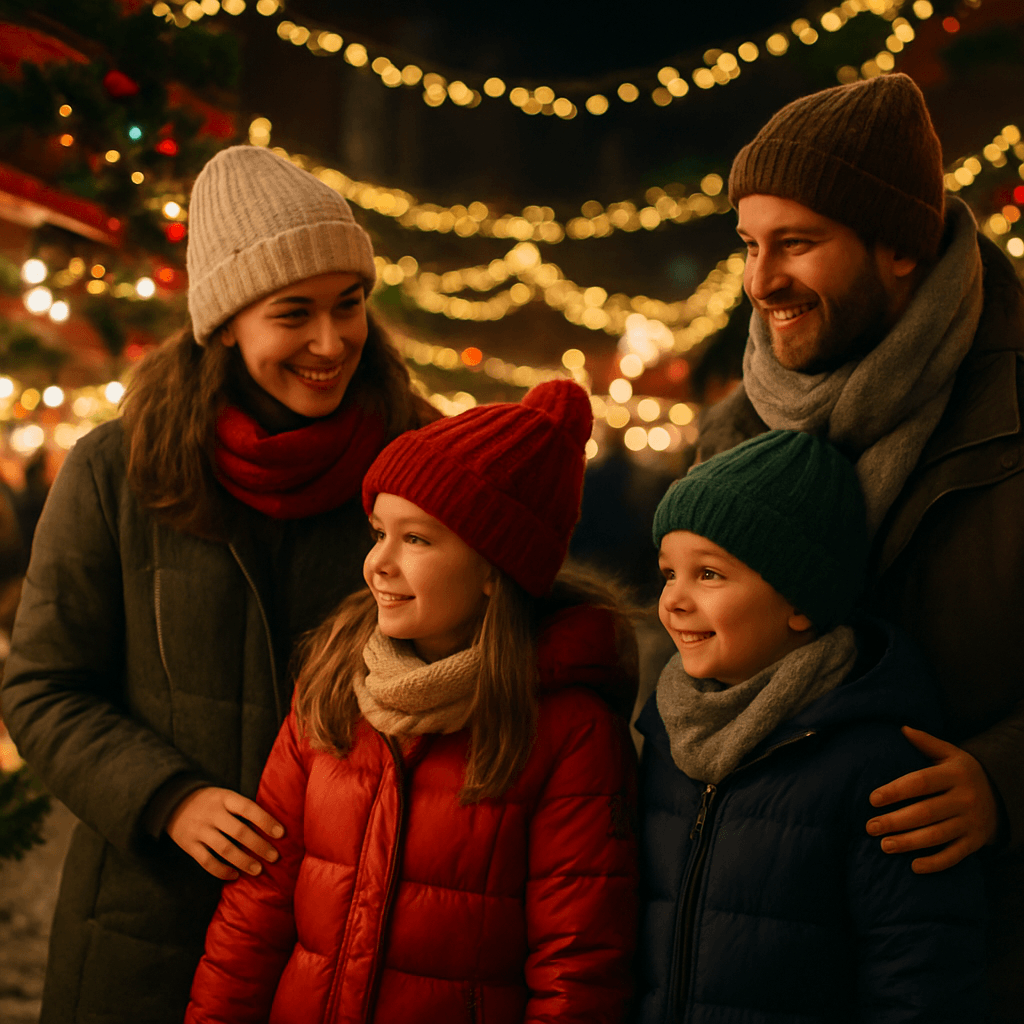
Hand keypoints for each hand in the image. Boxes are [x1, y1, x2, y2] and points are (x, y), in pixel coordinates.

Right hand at [166, 786, 283, 880]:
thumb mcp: (225, 796)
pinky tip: (235, 875)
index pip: (248, 808)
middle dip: (259, 846)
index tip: (281, 833)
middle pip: (239, 832)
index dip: (266, 820)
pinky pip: (207, 861)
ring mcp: (200, 830)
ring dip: (244, 861)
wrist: (172, 801)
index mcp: (225, 798)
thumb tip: (271, 826)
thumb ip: (242, 809)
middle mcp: (213, 814)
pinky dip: (222, 870)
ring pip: (224, 849)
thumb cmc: (210, 801)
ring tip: (258, 870)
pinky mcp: (189, 845)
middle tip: (275, 857)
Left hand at [866, 726, 998, 873]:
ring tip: (884, 846)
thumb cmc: (962, 772)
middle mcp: (965, 799)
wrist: (1002, 794)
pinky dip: (935, 863)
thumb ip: (926, 742)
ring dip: (909, 843)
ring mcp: (971, 822)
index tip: (872, 799)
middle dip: (896, 821)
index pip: (921, 782)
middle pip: (926, 812)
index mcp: (955, 774)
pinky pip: (955, 856)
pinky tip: (914, 866)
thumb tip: (902, 728)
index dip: (895, 791)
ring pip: (938, 836)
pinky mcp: (975, 842)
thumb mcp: (950, 753)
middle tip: (870, 827)